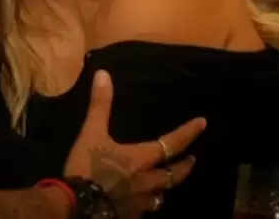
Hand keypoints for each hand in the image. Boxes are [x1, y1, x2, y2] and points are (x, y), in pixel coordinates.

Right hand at [64, 71, 205, 218]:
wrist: (75, 205)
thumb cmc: (87, 167)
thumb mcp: (91, 133)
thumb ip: (100, 105)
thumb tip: (104, 74)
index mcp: (141, 159)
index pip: (172, 144)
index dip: (188, 133)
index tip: (203, 123)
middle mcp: (147, 182)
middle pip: (173, 176)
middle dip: (184, 167)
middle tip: (192, 160)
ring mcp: (139, 203)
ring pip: (160, 196)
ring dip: (165, 188)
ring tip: (166, 184)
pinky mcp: (129, 216)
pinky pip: (144, 210)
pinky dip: (146, 204)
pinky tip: (140, 203)